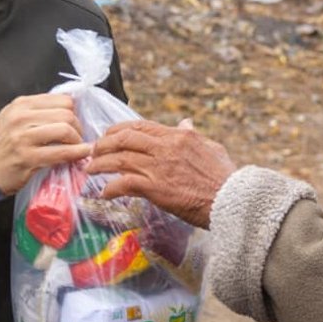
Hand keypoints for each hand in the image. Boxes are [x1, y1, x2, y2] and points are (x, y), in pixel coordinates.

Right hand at [0, 94, 88, 195]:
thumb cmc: (3, 143)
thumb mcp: (15, 117)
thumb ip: (38, 110)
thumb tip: (70, 108)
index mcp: (21, 104)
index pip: (61, 100)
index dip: (73, 112)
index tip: (74, 123)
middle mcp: (21, 117)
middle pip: (66, 114)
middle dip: (78, 127)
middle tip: (78, 138)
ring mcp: (23, 137)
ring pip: (65, 130)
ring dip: (78, 140)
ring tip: (78, 147)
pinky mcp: (28, 157)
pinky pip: (60, 152)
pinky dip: (76, 153)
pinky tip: (82, 154)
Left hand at [87, 119, 235, 228]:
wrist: (232, 199)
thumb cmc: (225, 177)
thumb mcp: (212, 147)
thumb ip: (194, 134)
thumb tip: (185, 122)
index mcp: (179, 135)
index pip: (141, 125)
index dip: (119, 129)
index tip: (109, 135)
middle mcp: (166, 147)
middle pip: (125, 138)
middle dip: (104, 143)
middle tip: (93, 150)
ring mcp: (159, 167)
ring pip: (120, 158)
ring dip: (100, 164)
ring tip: (90, 169)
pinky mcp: (155, 188)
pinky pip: (124, 183)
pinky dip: (110, 187)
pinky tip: (105, 193)